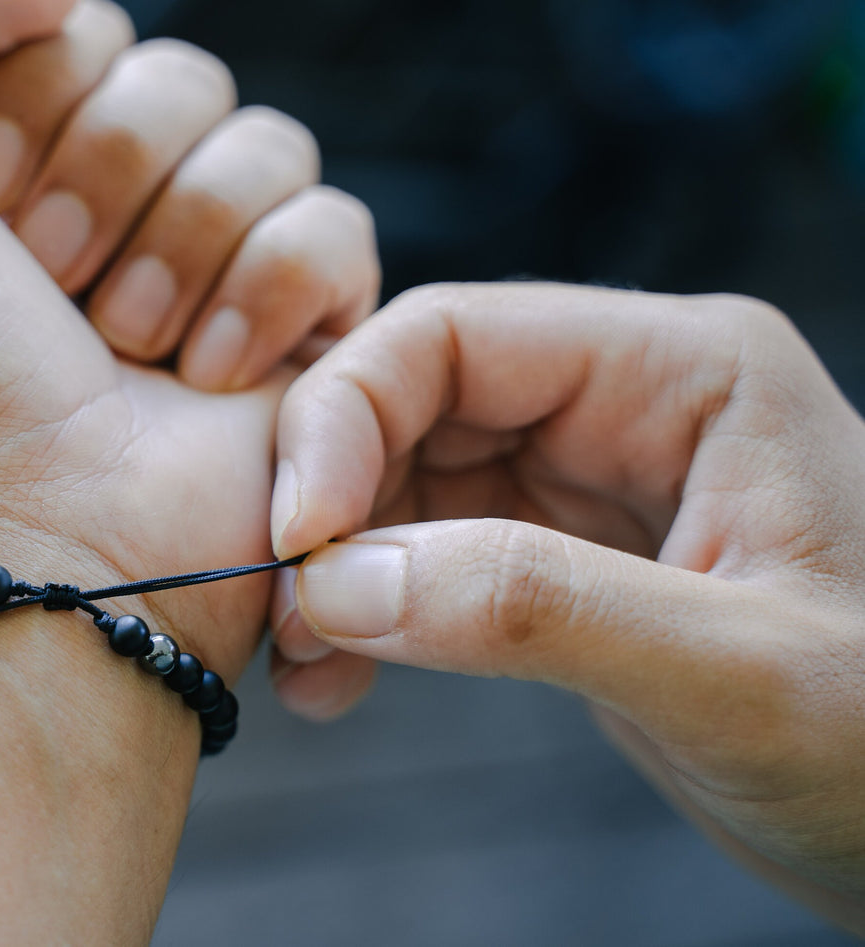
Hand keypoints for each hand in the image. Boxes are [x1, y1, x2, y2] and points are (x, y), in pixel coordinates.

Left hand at [0, 0, 375, 673]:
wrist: (23, 529)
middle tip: (51, 290)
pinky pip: (334, 224)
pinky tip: (205, 374)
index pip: (79, 28)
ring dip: (178, 246)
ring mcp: (221, 264)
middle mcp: (124, 205)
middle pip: (180, 75)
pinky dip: (265, 295)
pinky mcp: (310, 327)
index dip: (32, 104)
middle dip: (102, 183)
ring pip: (265, 141)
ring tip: (126, 347)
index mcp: (19, 159)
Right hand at [272, 281, 864, 928]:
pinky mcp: (562, 564)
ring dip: (335, 568)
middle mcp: (623, 404)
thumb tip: (337, 582)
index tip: (293, 539)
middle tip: (281, 611)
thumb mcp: (736, 672)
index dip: (344, 418)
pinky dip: (369, 612)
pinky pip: (428, 559)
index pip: (453, 336)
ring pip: (403, 484)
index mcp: (681, 370)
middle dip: (328, 503)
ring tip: (300, 663)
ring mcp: (587, 483)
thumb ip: (537, 607)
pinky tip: (340, 680)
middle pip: (411, 404)